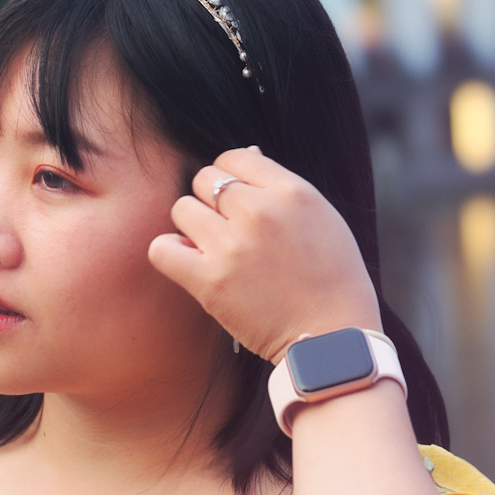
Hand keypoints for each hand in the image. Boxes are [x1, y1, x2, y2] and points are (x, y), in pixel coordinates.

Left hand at [148, 147, 381, 362]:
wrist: (331, 339)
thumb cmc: (332, 280)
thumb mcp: (322, 219)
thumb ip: (281, 187)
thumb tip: (246, 155)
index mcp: (292, 192)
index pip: (235, 157)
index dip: (230, 178)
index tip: (236, 202)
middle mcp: (260, 211)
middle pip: (205, 179)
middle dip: (211, 201)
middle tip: (226, 230)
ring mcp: (233, 245)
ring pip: (182, 208)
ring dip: (192, 227)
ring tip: (212, 250)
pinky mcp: (210, 281)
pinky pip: (162, 248)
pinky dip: (171, 254)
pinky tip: (189, 264)